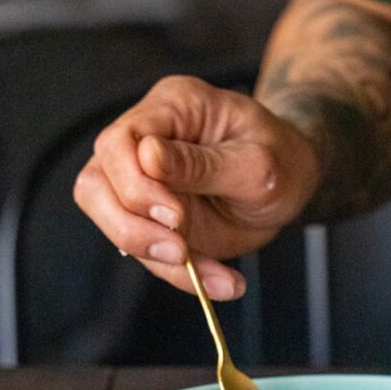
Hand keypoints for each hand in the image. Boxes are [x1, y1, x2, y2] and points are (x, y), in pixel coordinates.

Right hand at [73, 75, 320, 298]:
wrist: (294, 182)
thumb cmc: (282, 158)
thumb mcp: (257, 163)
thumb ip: (202, 163)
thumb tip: (147, 158)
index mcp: (172, 107)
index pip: (119, 142)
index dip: (135, 185)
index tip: (175, 218)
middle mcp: (145, 140)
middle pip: (97, 185)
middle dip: (132, 228)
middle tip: (179, 252)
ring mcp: (143, 181)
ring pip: (112, 223)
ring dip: (156, 258)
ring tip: (210, 276)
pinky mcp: (152, 217)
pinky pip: (147, 252)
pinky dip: (180, 275)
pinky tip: (220, 282)